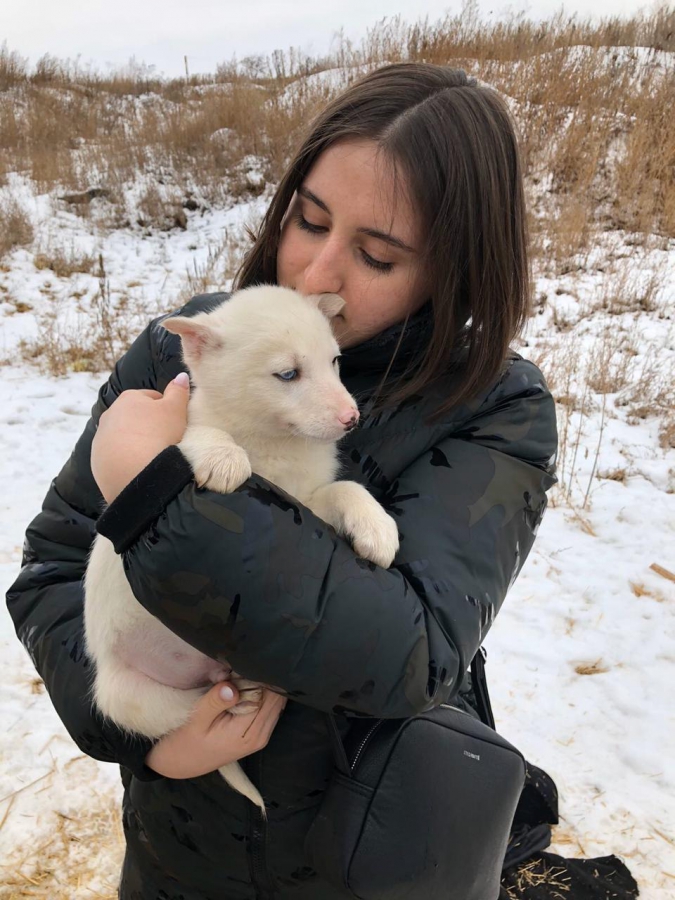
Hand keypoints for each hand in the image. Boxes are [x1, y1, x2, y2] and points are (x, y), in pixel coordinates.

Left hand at [91, 373, 189, 503]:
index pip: (151, 398)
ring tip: (151, 455)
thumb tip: (181, 375)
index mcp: (128, 399)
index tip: (174, 423)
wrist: (137, 474)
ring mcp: (101, 438)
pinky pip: (115, 456)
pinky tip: (138, 467)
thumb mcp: (176, 410)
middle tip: (164, 439)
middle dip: (147, 425)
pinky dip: (126, 459)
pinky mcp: (97, 460)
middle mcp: (109, 415)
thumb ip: (178, 391)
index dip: (165, 410)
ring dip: (135, 442)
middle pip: (134, 417)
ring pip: (122, 437)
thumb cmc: (160, 435)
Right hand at [145, 682, 287, 778]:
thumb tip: (232, 687)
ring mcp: (263, 734)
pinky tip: (244, 691)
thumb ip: (215, 702)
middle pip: (277, 697)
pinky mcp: (260, 732)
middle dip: (263, 680)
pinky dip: (263, 695)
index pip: (269, 695)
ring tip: (240, 681)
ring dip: (263, 687)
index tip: (242, 668)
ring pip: (277, 701)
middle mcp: (261, 735)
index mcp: (248, 732)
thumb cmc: (187, 740)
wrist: (184, 762)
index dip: (259, 676)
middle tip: (240, 672)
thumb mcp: (196, 720)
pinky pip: (271, 707)